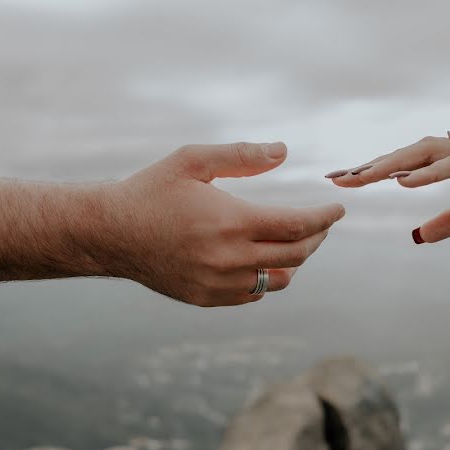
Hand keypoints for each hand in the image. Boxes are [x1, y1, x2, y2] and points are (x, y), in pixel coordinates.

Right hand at [102, 142, 343, 305]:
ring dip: (294, 261)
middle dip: (316, 238)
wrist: (111, 233)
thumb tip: (284, 151)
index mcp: (231, 222)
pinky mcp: (208, 298)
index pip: (298, 225)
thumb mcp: (193, 160)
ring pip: (278, 280)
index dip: (324, 218)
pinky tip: (264, 262)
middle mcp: (230, 258)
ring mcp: (219, 283)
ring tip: (296, 243)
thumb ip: (241, 156)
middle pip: (295, 255)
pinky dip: (267, 278)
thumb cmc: (152, 191)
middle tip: (321, 225)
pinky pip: (253, 294)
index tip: (338, 209)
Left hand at [327, 133, 449, 242]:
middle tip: (335, 179)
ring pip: (422, 154)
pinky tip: (403, 181)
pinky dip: (427, 172)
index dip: (374, 171)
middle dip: (369, 166)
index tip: (342, 180)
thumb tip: (417, 237)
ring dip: (389, 165)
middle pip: (405, 156)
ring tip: (358, 178)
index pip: (407, 164)